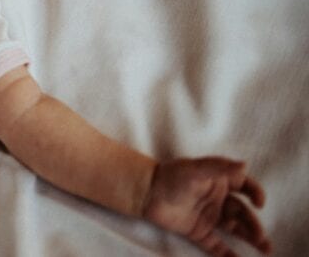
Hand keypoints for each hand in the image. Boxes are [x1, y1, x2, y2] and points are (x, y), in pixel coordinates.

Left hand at [143, 157, 270, 255]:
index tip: (259, 202)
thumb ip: (220, 167)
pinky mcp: (198, 231)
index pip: (244, 185)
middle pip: (242, 212)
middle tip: (261, 237)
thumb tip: (245, 164)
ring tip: (266, 249)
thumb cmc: (170, 176)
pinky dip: (228, 254)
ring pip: (235, 229)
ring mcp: (209, 216)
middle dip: (254, 224)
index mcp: (219, 181)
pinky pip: (217, 245)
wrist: (145, 192)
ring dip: (250, 238)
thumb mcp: (196, 169)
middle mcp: (217, 199)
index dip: (255, 193)